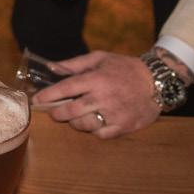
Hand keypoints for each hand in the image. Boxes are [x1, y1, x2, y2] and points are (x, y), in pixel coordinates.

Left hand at [33, 51, 160, 138]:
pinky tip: (93, 123)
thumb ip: (74, 64)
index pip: (66, 88)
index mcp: (96, 79)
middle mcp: (103, 97)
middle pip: (72, 111)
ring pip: (85, 125)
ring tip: (73, 117)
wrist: (156, 82)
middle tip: (54, 112)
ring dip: (75, 123)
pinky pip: (101, 134)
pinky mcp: (124, 127)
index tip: (36, 100)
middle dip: (57, 113)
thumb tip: (52, 67)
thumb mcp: (100, 58)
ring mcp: (114, 114)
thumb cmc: (124, 68)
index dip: (48, 95)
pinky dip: (94, 131)